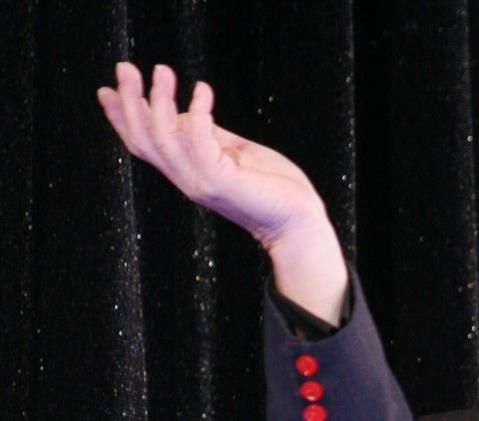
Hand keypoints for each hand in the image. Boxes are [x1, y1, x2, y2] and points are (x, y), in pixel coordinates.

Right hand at [97, 62, 346, 322]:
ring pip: (162, 138)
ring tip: (161, 70)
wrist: (299, 222)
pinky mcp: (221, 181)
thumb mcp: (236, 154)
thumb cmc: (275, 188)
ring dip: (158, 101)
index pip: (143, 145)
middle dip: (129, 102)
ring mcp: (201, 182)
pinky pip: (199, 141)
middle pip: (143, 139)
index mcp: (187, 172)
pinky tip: (203, 90)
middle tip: (124, 68)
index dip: (121, 118)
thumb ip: (211, 136)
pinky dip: (198, 112)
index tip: (106, 89)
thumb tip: (187, 113)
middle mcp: (187, 179)